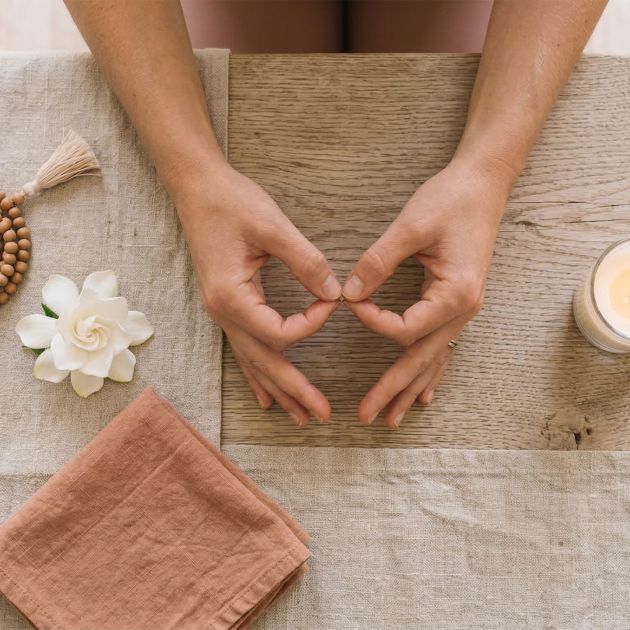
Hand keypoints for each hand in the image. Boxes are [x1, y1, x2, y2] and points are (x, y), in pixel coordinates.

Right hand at [173, 160, 340, 425]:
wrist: (197, 187)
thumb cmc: (231, 202)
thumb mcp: (272, 227)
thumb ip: (306, 261)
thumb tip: (333, 292)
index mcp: (232, 296)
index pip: (279, 332)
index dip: (311, 324)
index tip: (333, 300)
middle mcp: (222, 313)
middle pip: (263, 362)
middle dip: (294, 389)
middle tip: (321, 415)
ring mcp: (221, 313)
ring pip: (252, 362)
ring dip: (278, 388)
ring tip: (298, 416)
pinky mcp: (226, 306)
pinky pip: (243, 349)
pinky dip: (258, 374)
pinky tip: (266, 395)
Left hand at [342, 157, 511, 427]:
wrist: (483, 185)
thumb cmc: (450, 200)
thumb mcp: (411, 227)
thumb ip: (378, 262)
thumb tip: (350, 293)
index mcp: (455, 294)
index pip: (406, 327)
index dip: (374, 321)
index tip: (351, 303)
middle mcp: (464, 310)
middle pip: (422, 359)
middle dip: (393, 388)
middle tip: (367, 416)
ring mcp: (463, 311)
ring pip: (433, 360)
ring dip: (410, 388)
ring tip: (391, 417)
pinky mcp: (457, 304)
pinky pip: (441, 347)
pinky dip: (428, 371)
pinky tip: (422, 394)